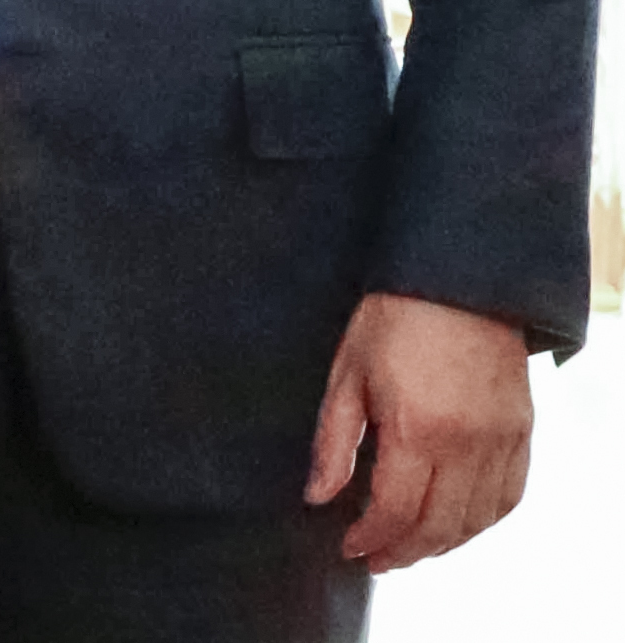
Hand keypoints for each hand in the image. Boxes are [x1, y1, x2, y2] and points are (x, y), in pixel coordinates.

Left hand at [305, 290, 532, 570]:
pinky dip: (481, 521)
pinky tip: (455, 524)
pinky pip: (509, 496)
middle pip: (439, 527)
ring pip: (477, 520)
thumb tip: (318, 495)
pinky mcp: (522, 432)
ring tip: (409, 548)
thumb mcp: (347, 373)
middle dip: (403, 553)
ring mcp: (502, 440)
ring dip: (442, 544)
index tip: (350, 547)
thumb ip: (333, 441)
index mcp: (418, 428)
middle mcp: (468, 443)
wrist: (459, 280)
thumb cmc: (395, 317)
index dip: (371, 539)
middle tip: (376, 560)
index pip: (397, 511)